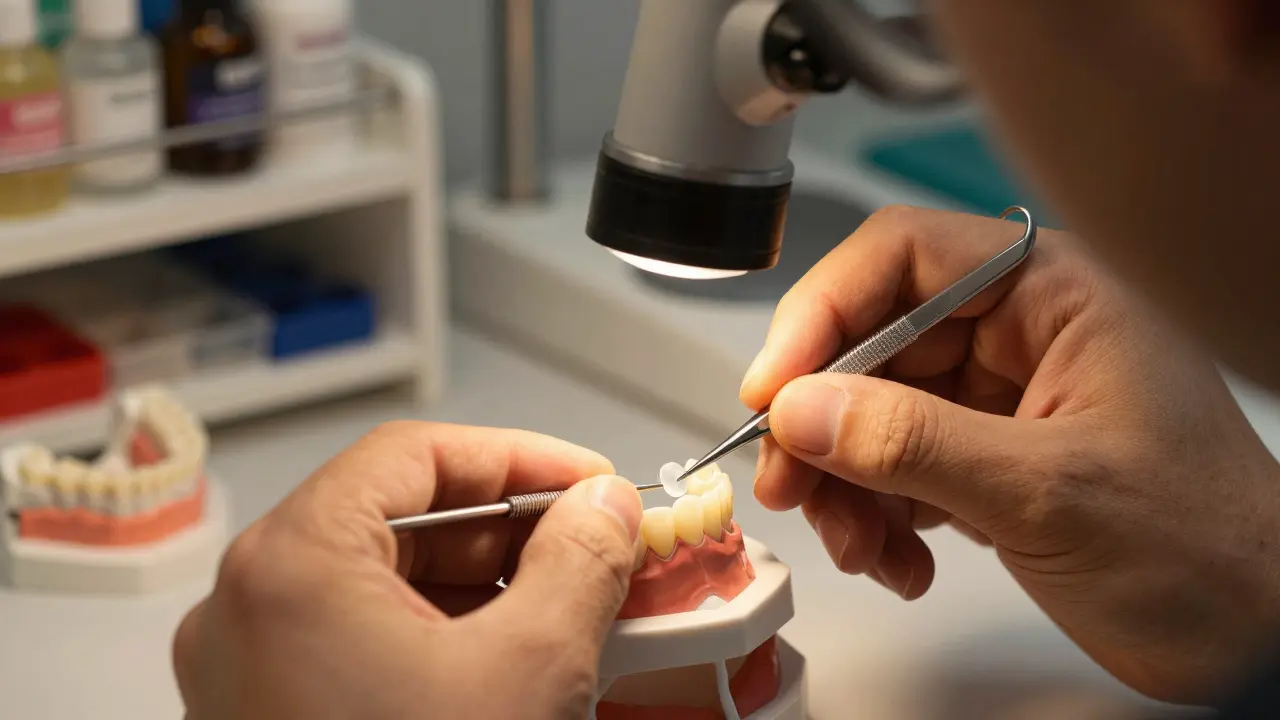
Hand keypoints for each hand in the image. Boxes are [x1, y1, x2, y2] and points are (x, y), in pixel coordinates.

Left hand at [173, 422, 642, 719]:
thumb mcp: (529, 669)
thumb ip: (577, 562)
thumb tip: (601, 507)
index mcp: (291, 567)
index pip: (412, 455)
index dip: (517, 456)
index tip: (589, 481)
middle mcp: (251, 610)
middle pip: (398, 518)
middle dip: (512, 527)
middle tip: (595, 542)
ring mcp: (255, 671)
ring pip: (385, 586)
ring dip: (487, 584)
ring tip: (575, 602)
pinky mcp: (277, 718)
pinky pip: (368, 644)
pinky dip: (447, 636)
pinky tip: (521, 657)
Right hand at [741, 206, 1279, 703]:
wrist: (1253, 635)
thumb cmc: (1208, 546)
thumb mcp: (1048, 489)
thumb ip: (914, 444)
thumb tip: (802, 411)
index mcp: (1055, 292)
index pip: (903, 257)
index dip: (823, 312)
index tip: (775, 386)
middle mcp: (1019, 331)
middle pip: (870, 341)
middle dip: (823, 422)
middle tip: (790, 482)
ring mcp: (998, 395)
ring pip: (869, 411)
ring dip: (845, 483)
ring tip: (861, 546)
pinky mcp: (984, 454)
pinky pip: (892, 464)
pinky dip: (877, 515)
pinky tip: (902, 560)